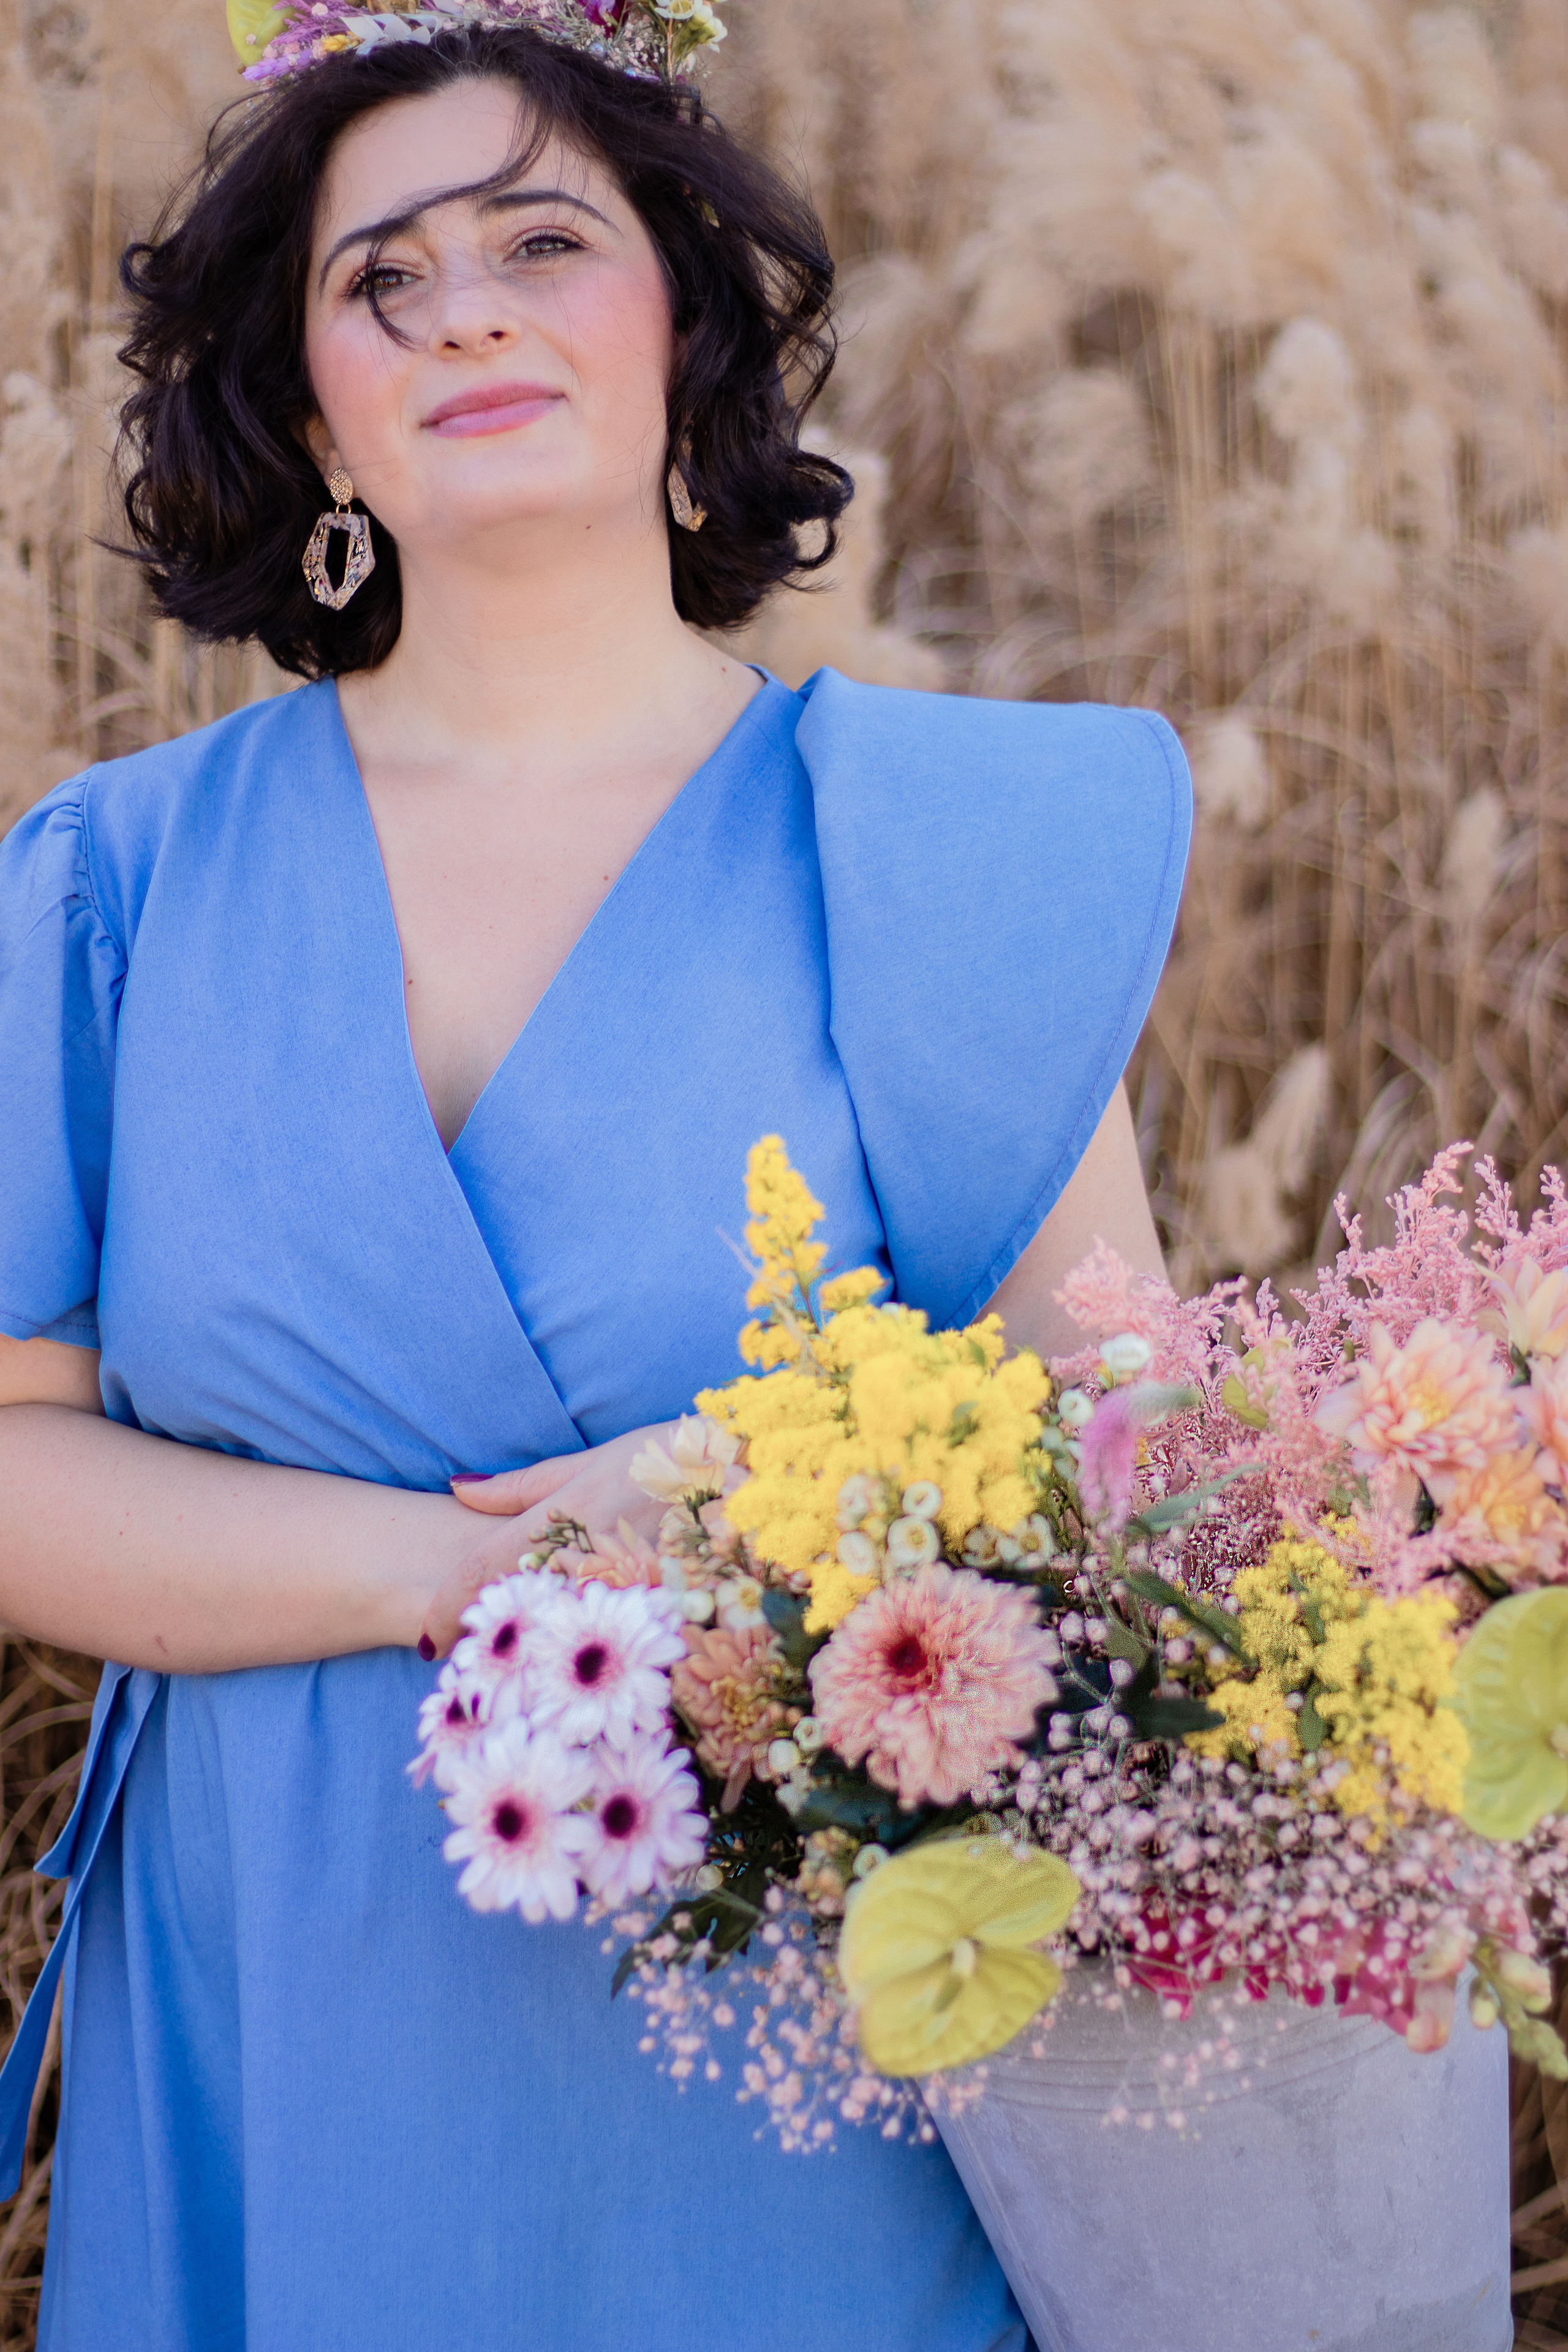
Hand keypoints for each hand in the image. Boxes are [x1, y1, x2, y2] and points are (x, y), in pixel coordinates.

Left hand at [417, 1424, 669, 1659]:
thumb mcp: (588, 1462)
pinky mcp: (655, 1614)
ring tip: (534, 1672)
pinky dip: (591, 1658)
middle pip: (514, 1616)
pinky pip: (609, 1646)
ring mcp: (618, 1591)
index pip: (480, 1572)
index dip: (445, 1611)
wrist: (745, 1473)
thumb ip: (520, 1487)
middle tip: (480, 1664)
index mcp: (556, 1519)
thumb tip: (458, 1489)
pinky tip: (594, 1667)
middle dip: (493, 1644)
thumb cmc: (660, 1460)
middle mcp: (580, 1558)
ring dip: (540, 1657)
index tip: (430, 1640)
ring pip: (558, 1638)